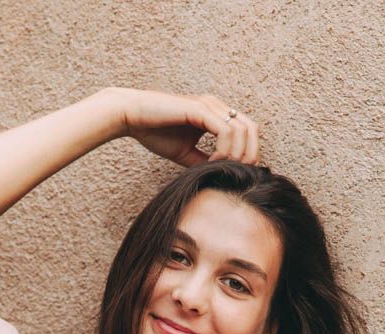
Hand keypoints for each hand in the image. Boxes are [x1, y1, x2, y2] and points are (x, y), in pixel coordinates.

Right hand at [114, 87, 259, 166]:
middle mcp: (216, 106)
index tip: (235, 173)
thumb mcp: (186, 154)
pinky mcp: (200, 110)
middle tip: (236, 173)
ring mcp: (209, 106)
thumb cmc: (155, 132)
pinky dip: (224, 151)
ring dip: (236, 155)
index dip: (248, 154)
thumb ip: (204, 161)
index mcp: (215, 114)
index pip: (247, 131)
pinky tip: (212, 162)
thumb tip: (220, 176)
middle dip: (249, 155)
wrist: (132, 117)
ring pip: (242, 130)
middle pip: (252, 128)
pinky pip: (225, 131)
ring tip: (219, 168)